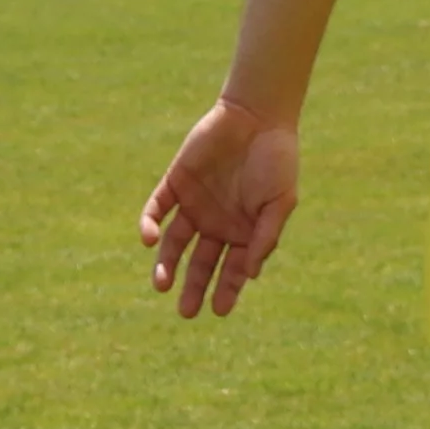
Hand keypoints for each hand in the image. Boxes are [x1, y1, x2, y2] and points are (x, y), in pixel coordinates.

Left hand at [142, 96, 301, 318]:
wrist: (257, 117)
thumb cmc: (276, 159)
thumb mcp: (280, 202)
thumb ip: (265, 236)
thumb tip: (251, 274)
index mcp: (243, 231)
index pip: (231, 270)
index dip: (226, 291)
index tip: (218, 310)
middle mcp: (216, 223)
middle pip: (200, 263)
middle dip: (193, 287)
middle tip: (186, 311)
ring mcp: (194, 204)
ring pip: (173, 243)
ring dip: (166, 264)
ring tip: (162, 284)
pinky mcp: (175, 183)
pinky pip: (158, 209)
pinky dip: (150, 225)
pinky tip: (150, 241)